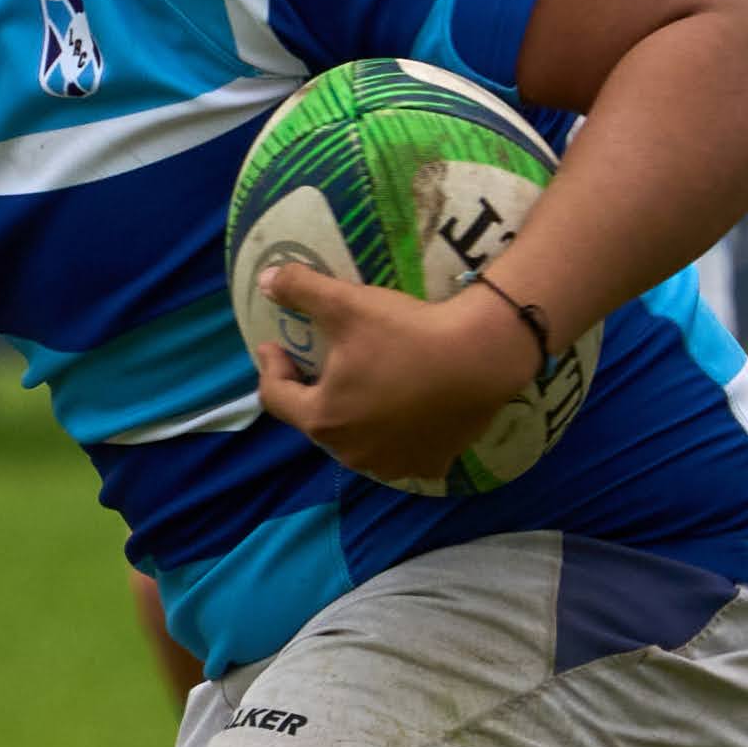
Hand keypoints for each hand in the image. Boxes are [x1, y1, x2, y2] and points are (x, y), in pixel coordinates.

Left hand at [252, 261, 534, 491]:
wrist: (482, 356)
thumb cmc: (407, 333)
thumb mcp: (347, 304)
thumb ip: (300, 290)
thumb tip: (265, 280)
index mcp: (324, 418)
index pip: (276, 397)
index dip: (272, 368)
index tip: (276, 347)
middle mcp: (352, 453)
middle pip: (318, 421)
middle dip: (315, 393)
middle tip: (325, 364)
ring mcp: (392, 465)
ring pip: (358, 441)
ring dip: (354, 418)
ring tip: (365, 388)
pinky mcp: (429, 465)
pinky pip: (400, 452)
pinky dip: (395, 434)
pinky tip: (404, 412)